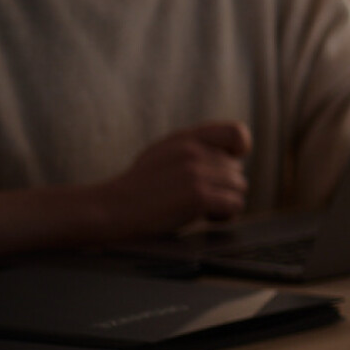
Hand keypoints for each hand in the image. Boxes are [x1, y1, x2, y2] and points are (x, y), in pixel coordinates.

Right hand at [98, 121, 251, 238]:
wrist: (111, 209)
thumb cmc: (139, 188)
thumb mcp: (164, 154)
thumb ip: (195, 149)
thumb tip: (234, 154)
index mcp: (185, 138)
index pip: (236, 132)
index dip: (238, 150)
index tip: (228, 163)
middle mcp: (193, 151)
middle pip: (237, 170)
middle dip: (222, 186)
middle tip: (196, 197)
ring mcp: (196, 173)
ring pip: (239, 188)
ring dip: (223, 202)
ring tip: (196, 207)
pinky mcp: (198, 195)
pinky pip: (234, 205)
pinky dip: (224, 215)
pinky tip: (202, 217)